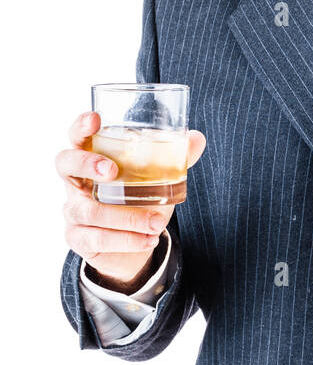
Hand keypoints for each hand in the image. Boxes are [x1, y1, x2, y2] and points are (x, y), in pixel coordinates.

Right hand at [57, 110, 206, 288]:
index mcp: (91, 158)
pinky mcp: (78, 237)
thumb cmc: (139, 200)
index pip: (76, 137)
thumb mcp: (157, 177)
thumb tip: (197, 138)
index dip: (80, 127)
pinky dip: (126, 240)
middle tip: (111, 170)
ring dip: (125, 217)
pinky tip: (148, 239)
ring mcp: (73, 210)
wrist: (134, 245)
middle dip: (86, 164)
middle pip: (65, 164)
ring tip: (157, 221)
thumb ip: (174, 157)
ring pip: (88, 210)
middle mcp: (76, 181)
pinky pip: (96, 239)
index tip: (95, 119)